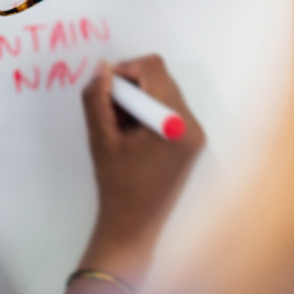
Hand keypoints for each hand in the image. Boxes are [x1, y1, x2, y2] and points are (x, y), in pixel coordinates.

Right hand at [77, 55, 204, 286]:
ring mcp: (195, 133)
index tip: (107, 94)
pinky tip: (133, 135)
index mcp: (175, 123)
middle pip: (159, 78)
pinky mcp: (192, 140)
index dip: (125, 71)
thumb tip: (102, 67)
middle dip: (130, 88)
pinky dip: (146, 111)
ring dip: (137, 99)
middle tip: (111, 113)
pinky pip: (167, 106)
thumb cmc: (116, 184)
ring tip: (121, 128)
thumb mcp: (100, 138)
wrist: (134, 226)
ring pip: (162, 90)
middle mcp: (193, 124)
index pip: (153, 69)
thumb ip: (97, 98)